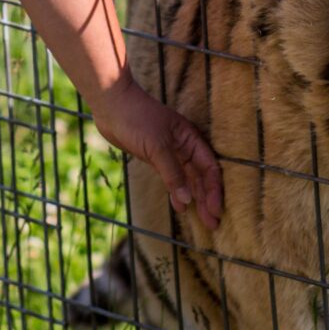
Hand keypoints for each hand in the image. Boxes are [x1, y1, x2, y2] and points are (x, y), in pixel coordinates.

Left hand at [90, 79, 223, 231]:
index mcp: (191, 139)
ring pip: (188, 180)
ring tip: (203, 221)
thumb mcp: (157, 147)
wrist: (112, 105)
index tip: (216, 210)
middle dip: (208, 200)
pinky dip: (176, 193)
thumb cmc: (137, 118)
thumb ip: (173, 174)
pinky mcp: (156, 158)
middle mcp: (184, 147)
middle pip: (201, 177)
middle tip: (213, 224)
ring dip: (195, 199)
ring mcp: (170, 153)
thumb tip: (187, 200)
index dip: (215, 190)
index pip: (210, 168)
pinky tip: (180, 207)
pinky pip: (172, 179)